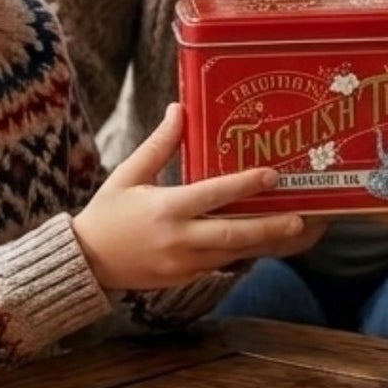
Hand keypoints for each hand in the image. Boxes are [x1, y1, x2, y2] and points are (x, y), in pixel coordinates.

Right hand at [73, 105, 318, 290]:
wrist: (86, 263)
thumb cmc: (107, 213)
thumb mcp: (128, 174)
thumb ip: (158, 144)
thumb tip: (179, 108)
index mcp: (165, 209)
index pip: (212, 195)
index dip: (244, 185)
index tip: (272, 175)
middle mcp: (178, 239)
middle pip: (232, 235)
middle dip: (269, 227)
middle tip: (301, 217)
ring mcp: (183, 264)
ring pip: (233, 254)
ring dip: (265, 243)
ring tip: (296, 231)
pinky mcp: (185, 278)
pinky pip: (222, 265)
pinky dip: (246, 254)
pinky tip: (268, 244)